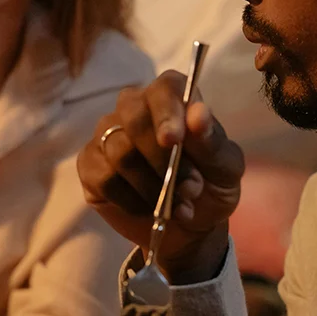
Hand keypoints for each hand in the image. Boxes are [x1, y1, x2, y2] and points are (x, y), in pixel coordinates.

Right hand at [77, 71, 244, 283]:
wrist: (191, 228)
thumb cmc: (210, 187)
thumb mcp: (226, 169)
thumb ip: (212, 141)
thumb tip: (198, 114)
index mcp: (172, 100)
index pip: (165, 88)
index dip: (167, 111)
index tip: (174, 141)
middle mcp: (135, 109)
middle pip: (134, 117)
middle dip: (161, 159)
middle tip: (189, 188)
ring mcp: (107, 136)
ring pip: (120, 152)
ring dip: (153, 186)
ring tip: (176, 205)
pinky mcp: (90, 166)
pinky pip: (104, 178)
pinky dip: (132, 200)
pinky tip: (148, 208)